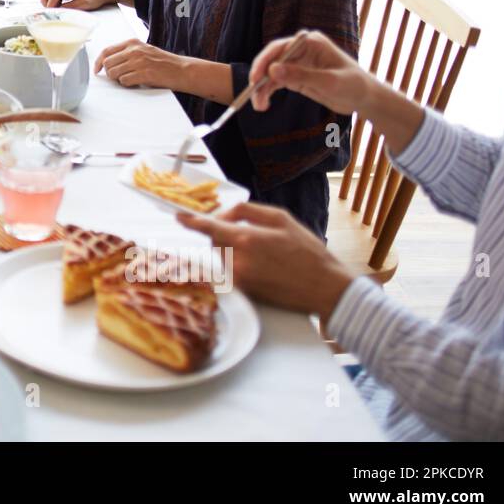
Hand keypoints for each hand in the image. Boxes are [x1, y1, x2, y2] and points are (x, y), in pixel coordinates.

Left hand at [95, 37, 185, 88]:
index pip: (107, 51)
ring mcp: (139, 61)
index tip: (96, 70)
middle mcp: (134, 50)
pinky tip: (137, 82)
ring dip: (119, 79)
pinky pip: (124, 81)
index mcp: (132, 43)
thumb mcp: (144, 50)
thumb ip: (127, 53)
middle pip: (108, 63)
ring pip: (114, 73)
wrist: (182, 70)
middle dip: (110, 73)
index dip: (98, 62)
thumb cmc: (162, 62)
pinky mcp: (144, 73)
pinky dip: (128, 85)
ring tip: (130, 79)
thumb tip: (107, 62)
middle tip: (119, 77)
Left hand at [176, 202, 354, 321]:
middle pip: (214, 241)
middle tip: (248, 232)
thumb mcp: (282, 219)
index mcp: (246, 239)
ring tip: (263, 252)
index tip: (179, 216)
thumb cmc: (307, 251)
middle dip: (222, 233)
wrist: (324, 287)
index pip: (209, 228)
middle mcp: (238, 260)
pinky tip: (264, 265)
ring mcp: (240, 279)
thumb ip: (248, 211)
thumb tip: (226, 214)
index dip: (191, 221)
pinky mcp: (244, 292)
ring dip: (232, 248)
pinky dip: (240, 263)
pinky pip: (232, 271)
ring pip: (222, 256)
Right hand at [249, 29, 368, 113]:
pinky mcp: (295, 76)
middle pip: (271, 60)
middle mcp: (300, 50)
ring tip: (259, 106)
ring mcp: (297, 63)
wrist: (364, 98)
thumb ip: (301, 76)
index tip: (255, 79)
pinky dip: (267, 93)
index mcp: (310, 43)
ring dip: (261, 88)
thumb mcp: (329, 82)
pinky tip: (263, 104)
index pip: (279, 48)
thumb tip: (272, 70)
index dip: (264, 62)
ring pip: (270, 73)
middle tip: (252, 94)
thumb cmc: (353, 85)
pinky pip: (275, 82)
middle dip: (259, 77)